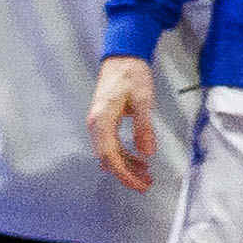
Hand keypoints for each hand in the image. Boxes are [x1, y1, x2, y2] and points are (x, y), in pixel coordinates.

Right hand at [87, 53, 161, 194]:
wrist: (122, 57)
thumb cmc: (131, 75)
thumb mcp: (143, 100)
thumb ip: (144, 127)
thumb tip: (147, 153)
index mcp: (102, 120)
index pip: (110, 155)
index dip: (124, 173)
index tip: (139, 184)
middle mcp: (96, 124)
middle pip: (107, 158)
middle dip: (126, 174)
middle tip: (146, 185)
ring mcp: (99, 122)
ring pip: (109, 153)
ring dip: (126, 166)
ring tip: (147, 175)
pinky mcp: (105, 120)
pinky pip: (112, 144)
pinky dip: (125, 154)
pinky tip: (140, 159)